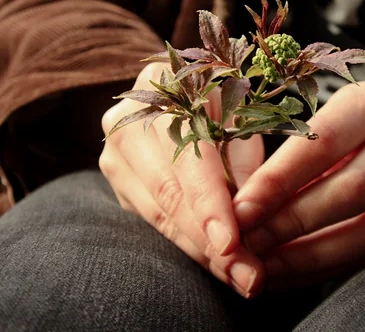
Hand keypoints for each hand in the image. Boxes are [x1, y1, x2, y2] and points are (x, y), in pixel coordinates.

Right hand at [100, 62, 264, 297]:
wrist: (180, 96)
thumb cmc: (223, 104)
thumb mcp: (243, 120)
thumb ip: (244, 164)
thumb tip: (249, 221)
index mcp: (164, 87)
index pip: (188, 158)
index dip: (210, 205)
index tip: (232, 245)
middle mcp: (128, 120)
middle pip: (168, 193)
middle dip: (209, 242)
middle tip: (247, 277)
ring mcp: (115, 152)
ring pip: (158, 214)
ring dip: (200, 252)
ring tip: (238, 278)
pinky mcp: (118, 179)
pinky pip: (152, 219)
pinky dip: (186, 243)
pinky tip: (214, 263)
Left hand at [232, 82, 364, 287]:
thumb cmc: (341, 132)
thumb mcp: (317, 125)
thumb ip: (284, 162)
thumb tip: (237, 213)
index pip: (322, 143)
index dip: (278, 182)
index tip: (239, 212)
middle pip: (351, 189)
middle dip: (292, 223)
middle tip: (249, 245)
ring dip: (310, 256)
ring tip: (265, 267)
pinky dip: (327, 268)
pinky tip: (291, 274)